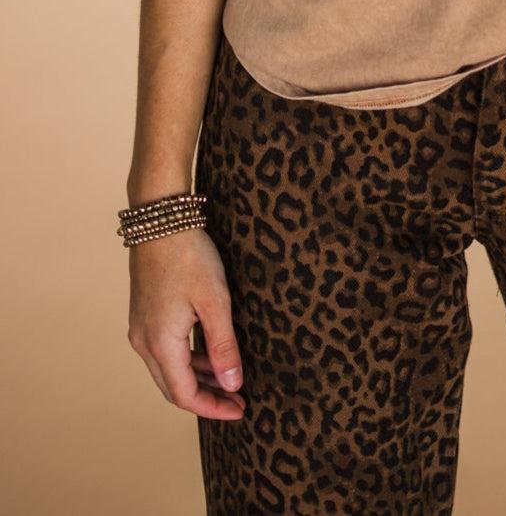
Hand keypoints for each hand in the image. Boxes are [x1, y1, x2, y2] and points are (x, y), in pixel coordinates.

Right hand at [126, 225, 245, 419]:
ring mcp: (141, 328)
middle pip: (173, 387)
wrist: (161, 220)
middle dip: (206, 397)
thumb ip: (223, 346)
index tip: (240, 410)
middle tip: (238, 400)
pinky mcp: (144, 315)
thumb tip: (232, 384)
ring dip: (198, 379)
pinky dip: (188, 359)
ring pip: (169, 369)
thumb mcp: (215, 301)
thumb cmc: (189, 256)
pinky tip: (210, 354)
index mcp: (160, 344)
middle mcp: (143, 342)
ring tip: (229, 380)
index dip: (212, 408)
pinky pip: (165, 350)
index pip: (184, 395)